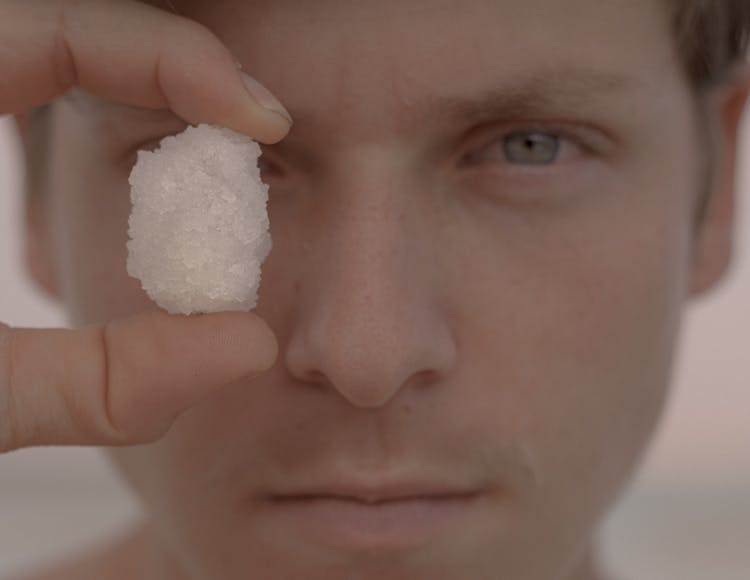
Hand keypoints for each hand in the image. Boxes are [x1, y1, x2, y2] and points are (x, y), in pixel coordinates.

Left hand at [0, 0, 289, 451]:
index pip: (59, 27)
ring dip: (145, 97)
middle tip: (248, 139)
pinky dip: (100, 126)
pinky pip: (25, 100)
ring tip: (211, 158)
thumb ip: (102, 382)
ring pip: (49, 61)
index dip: (180, 60)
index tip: (260, 118)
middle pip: (67, 32)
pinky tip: (141, 182)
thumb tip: (247, 348)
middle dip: (176, 76)